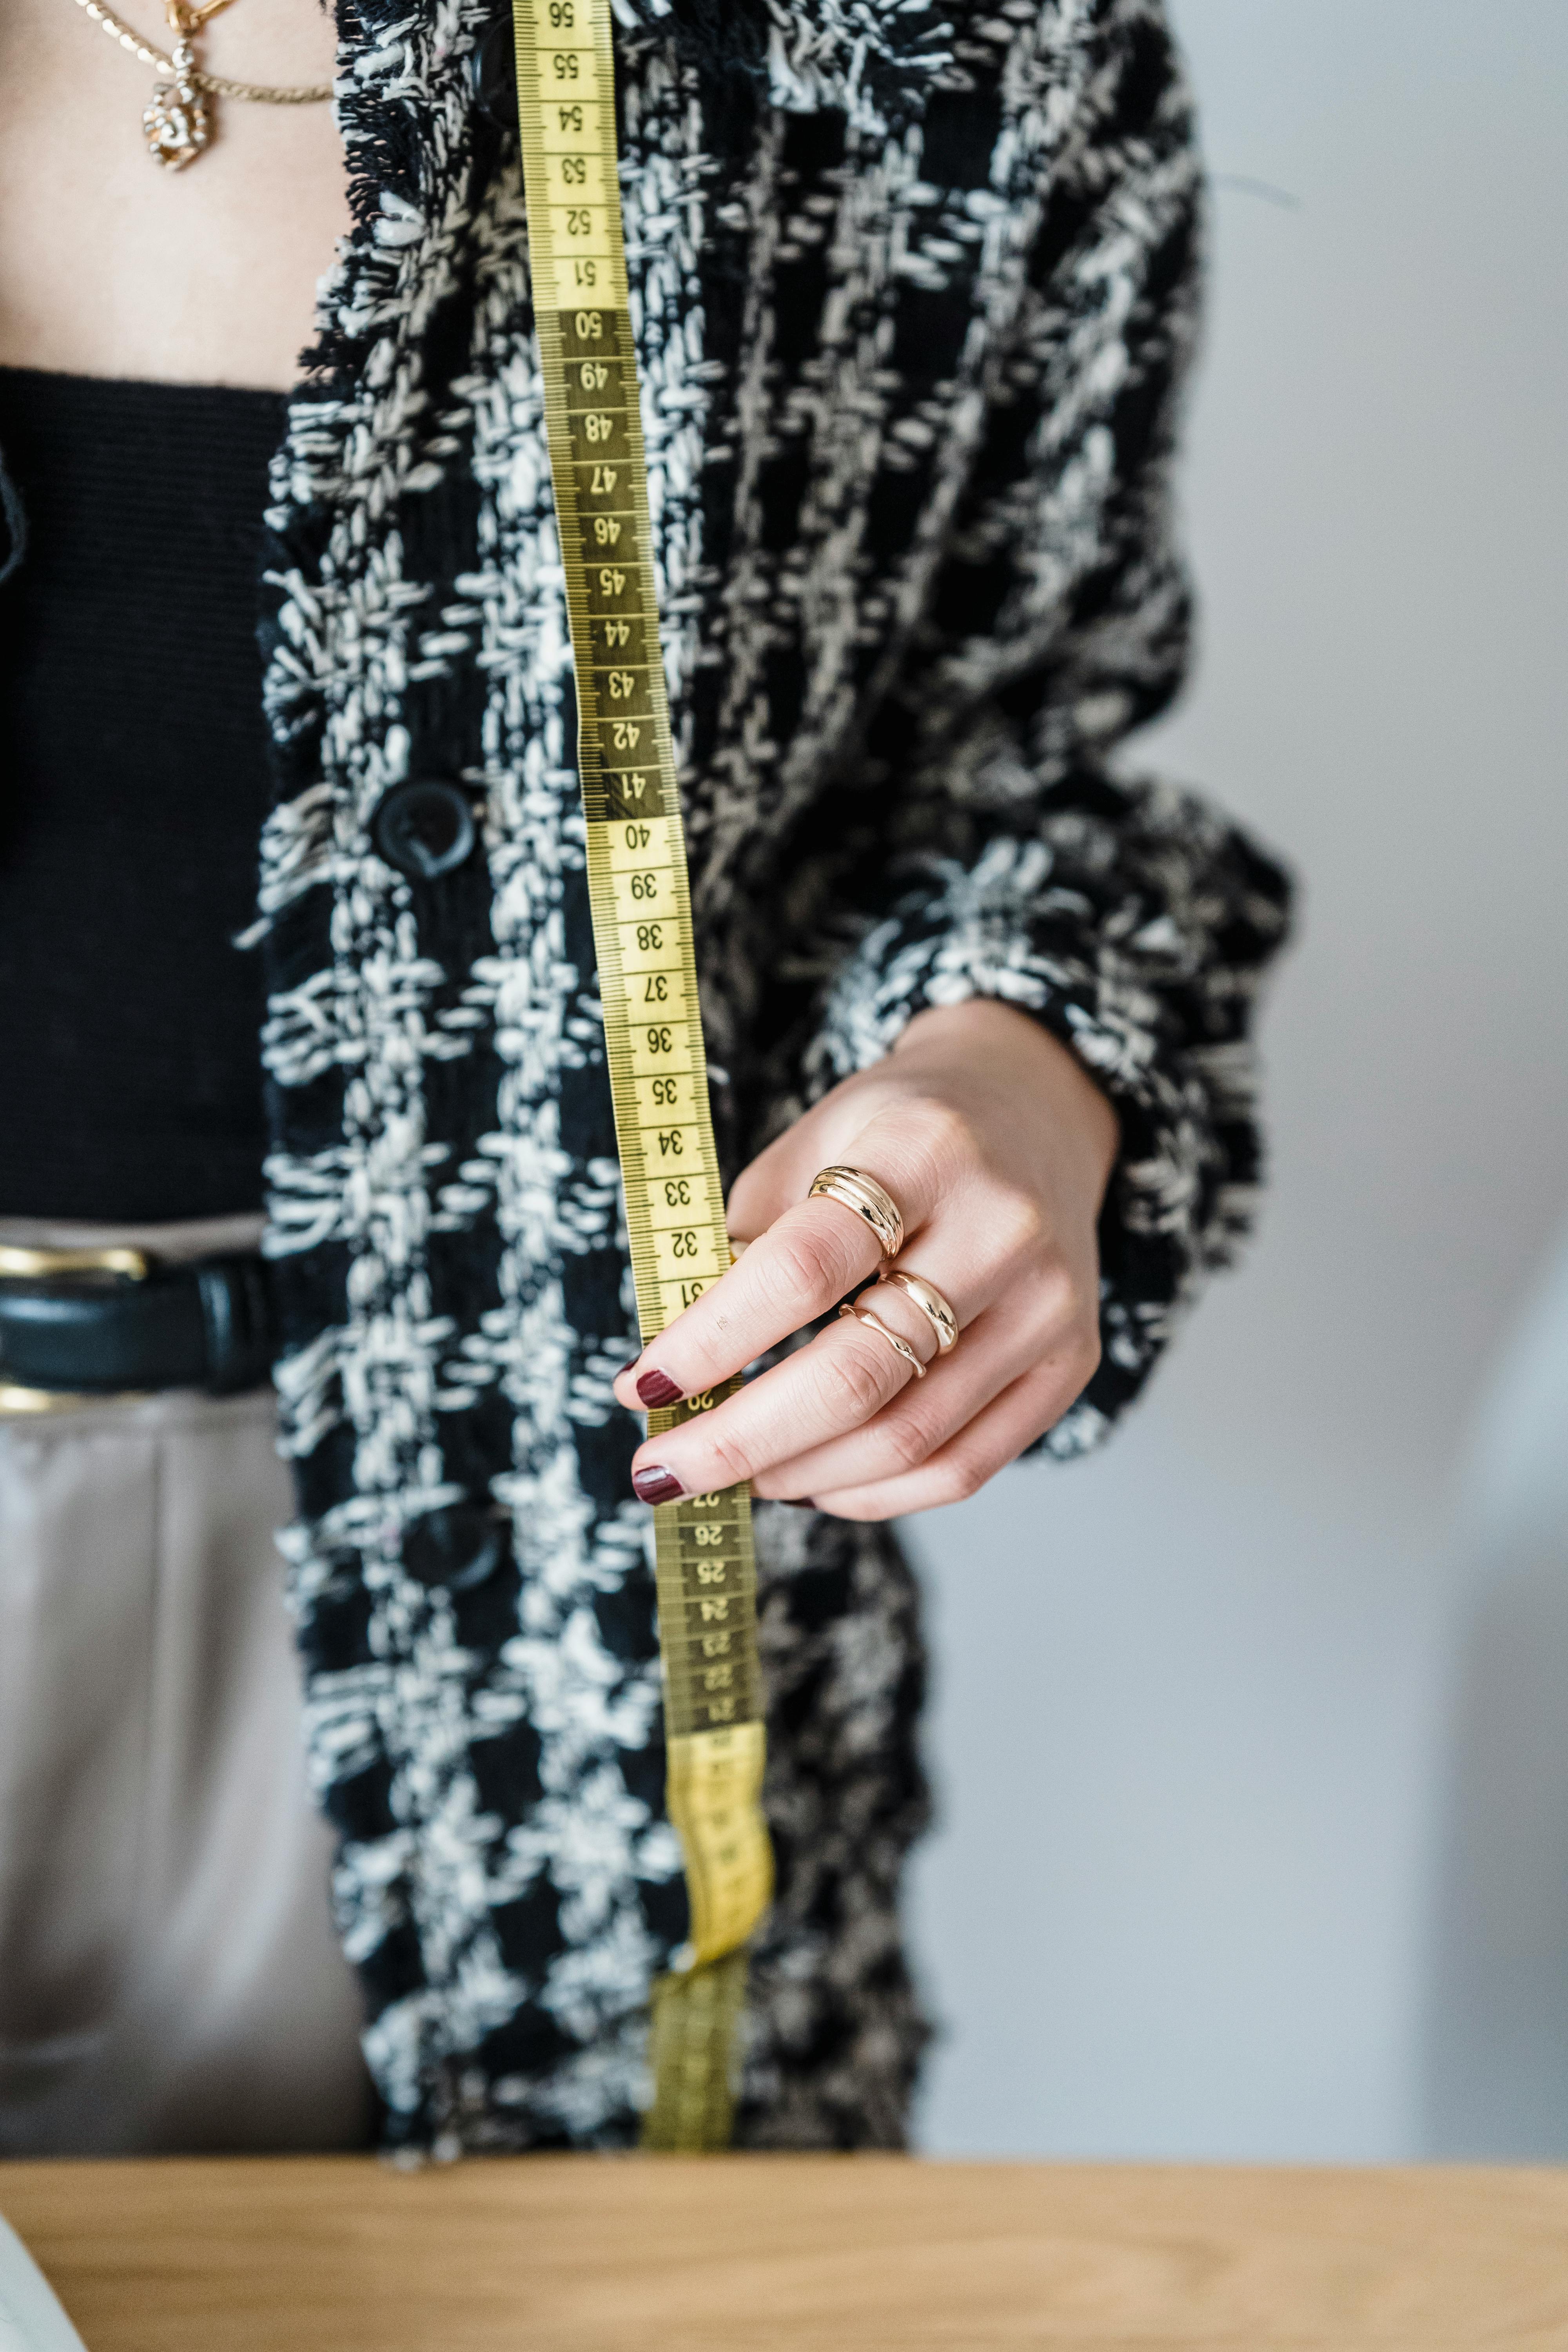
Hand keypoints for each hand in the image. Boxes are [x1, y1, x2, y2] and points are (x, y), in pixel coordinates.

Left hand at [612, 999, 1120, 1519]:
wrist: (1032, 1110)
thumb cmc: (893, 1135)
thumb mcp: (808, 1150)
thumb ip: (737, 1249)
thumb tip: (655, 1381)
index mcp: (923, 1149)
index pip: (802, 1270)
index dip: (711, 1341)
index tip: (640, 1387)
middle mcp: (1002, 1229)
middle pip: (856, 1374)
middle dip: (738, 1440)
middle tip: (660, 1470)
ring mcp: (1048, 1305)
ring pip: (906, 1438)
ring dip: (796, 1475)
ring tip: (731, 1473)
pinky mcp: (1070, 1363)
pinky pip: (960, 1468)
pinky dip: (868, 1493)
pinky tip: (810, 1480)